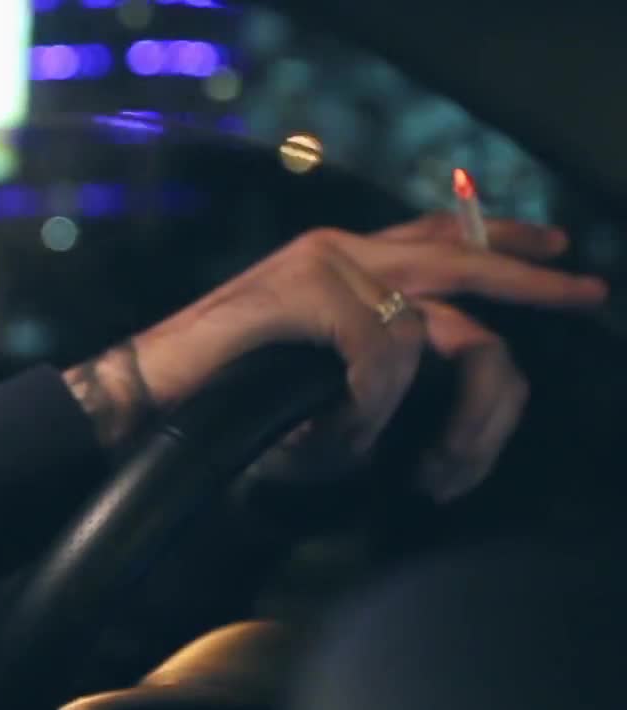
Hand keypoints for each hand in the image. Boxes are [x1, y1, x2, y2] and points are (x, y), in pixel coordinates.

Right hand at [65, 214, 607, 500]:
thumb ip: (364, 349)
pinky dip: (366, 413)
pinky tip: (333, 440)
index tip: (556, 252)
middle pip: (458, 256)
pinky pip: (378, 355)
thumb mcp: (310, 364)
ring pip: (427, 328)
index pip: (435, 233)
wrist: (141, 387)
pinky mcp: (301, 291)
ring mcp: (319, 264)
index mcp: (339, 258)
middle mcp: (338, 247)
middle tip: (585, 291)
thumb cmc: (221, 384)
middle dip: (528, 277)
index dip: (499, 239)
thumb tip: (435, 363)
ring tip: (390, 463)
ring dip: (420, 415)